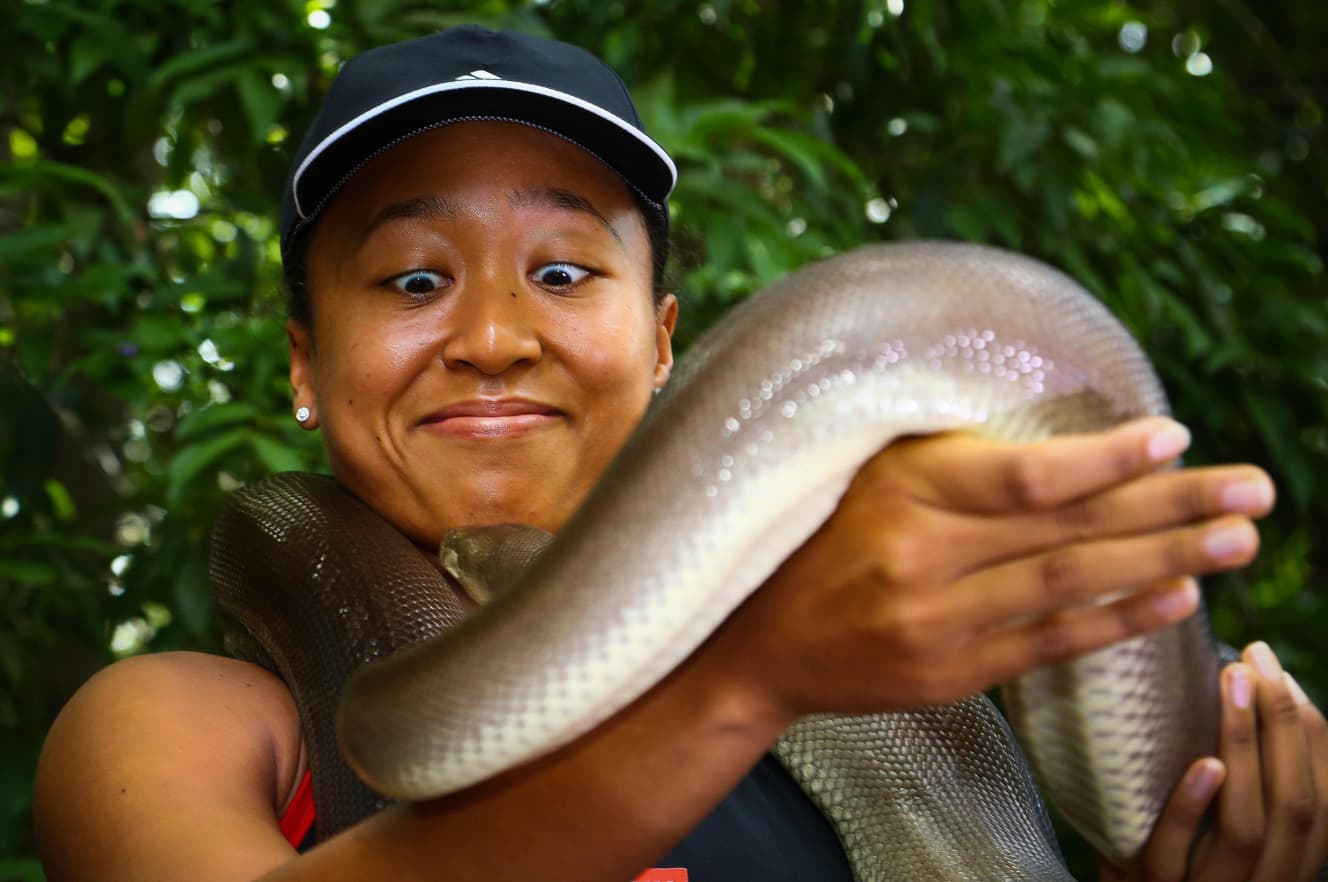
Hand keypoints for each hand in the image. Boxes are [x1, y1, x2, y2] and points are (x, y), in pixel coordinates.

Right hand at [704, 417, 1274, 720]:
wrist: (759, 644)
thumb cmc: (821, 541)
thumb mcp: (871, 474)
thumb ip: (954, 459)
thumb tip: (1071, 447)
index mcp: (901, 487)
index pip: (1025, 474)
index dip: (1107, 459)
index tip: (1175, 436)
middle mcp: (920, 554)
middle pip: (1067, 528)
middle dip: (1170, 505)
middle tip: (1253, 490)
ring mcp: (935, 621)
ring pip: (1068, 584)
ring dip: (1162, 561)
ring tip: (1237, 540)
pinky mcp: (948, 673)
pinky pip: (1046, 644)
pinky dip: (1115, 621)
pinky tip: (1177, 600)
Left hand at [1100, 643, 1327, 881]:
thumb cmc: (1171, 856)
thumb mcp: (1219, 824)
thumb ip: (1239, 778)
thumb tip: (1238, 685)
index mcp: (1290, 860)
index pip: (1323, 794)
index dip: (1310, 733)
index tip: (1278, 672)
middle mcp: (1267, 879)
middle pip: (1296, 806)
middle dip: (1281, 726)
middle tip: (1256, 660)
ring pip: (1245, 827)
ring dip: (1242, 749)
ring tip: (1232, 684)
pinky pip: (1173, 856)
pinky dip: (1190, 808)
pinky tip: (1201, 764)